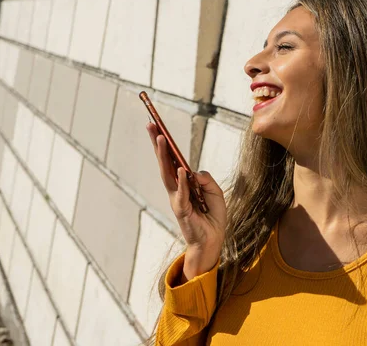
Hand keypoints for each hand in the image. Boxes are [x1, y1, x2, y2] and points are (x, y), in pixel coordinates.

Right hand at [146, 123, 226, 278]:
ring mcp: (177, 199)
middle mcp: (176, 189)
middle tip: (150, 125)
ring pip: (167, 174)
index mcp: (183, 184)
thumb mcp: (215, 193)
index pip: (172, 160)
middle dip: (157, 143)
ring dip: (163, 155)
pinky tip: (179, 168)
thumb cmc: (212, 218)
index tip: (157, 127)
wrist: (213, 242)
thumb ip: (206, 180)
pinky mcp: (182, 210)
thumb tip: (193, 172)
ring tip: (161, 138)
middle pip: (164, 162)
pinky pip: (182, 193)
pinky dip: (181, 181)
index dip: (165, 145)